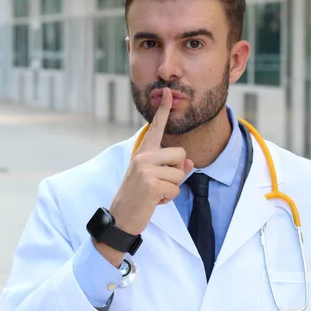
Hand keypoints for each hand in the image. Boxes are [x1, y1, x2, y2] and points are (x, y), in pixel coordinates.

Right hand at [94, 88, 193, 266]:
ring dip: (172, 188)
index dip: (163, 110)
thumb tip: (190, 162)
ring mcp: (145, 169)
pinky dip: (168, 198)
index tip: (168, 92)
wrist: (121, 218)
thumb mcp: (154, 179)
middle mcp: (143, 157)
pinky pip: (175, 189)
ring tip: (154, 193)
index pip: (156, 128)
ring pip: (180, 173)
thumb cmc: (138, 197)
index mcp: (143, 153)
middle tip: (159, 184)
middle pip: (180, 154)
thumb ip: (172, 167)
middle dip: (177, 172)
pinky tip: (153, 201)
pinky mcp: (150, 184)